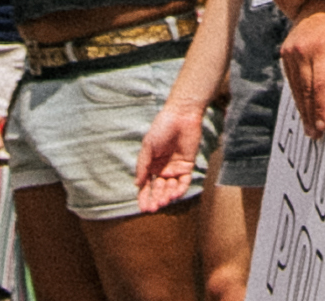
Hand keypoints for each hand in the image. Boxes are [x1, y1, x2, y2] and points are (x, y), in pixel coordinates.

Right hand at [128, 78, 210, 212]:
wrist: (181, 116)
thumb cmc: (161, 128)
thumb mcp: (148, 146)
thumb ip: (143, 166)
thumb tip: (136, 185)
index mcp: (151, 165)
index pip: (146, 185)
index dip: (144, 197)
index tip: (142, 208)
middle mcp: (163, 169)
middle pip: (158, 189)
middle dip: (156, 199)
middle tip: (154, 208)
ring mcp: (175, 169)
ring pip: (170, 188)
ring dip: (167, 196)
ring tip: (163, 201)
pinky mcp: (188, 166)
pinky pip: (184, 182)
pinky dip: (180, 190)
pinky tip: (174, 194)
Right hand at [279, 0, 324, 137]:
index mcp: (319, 49)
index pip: (319, 86)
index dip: (321, 109)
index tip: (323, 128)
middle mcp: (300, 51)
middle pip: (305, 91)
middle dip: (311, 116)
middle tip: (315, 137)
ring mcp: (289, 52)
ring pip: (296, 88)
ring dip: (303, 109)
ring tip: (310, 128)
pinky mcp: (284, 53)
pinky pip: (291, 80)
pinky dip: (298, 95)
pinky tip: (304, 108)